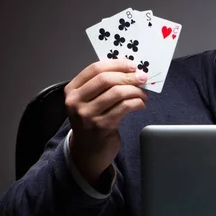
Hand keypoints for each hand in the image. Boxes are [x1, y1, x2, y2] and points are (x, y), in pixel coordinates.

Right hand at [64, 59, 148, 185]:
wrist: (88, 150)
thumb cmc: (92, 120)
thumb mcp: (89, 100)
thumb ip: (102, 85)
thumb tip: (130, 69)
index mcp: (72, 90)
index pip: (95, 69)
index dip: (117, 64)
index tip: (132, 65)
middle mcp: (76, 101)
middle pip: (106, 80)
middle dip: (129, 76)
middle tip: (143, 78)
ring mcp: (88, 115)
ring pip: (117, 93)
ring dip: (135, 91)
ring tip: (143, 94)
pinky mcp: (102, 126)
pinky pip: (124, 107)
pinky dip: (137, 102)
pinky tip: (141, 104)